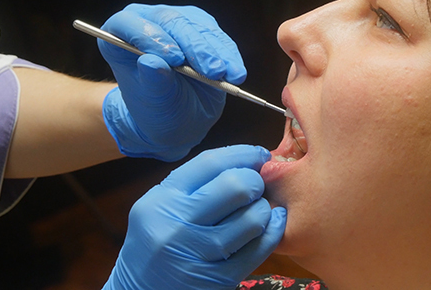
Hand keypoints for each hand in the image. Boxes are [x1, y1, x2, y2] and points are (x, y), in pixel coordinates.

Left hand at [98, 4, 245, 160]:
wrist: (179, 118)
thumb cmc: (158, 111)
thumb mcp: (154, 104)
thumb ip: (152, 84)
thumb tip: (151, 62)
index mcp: (121, 36)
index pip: (128, 24)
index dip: (150, 36)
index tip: (174, 59)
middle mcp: (148, 22)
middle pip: (171, 21)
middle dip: (195, 47)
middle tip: (212, 71)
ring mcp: (177, 22)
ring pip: (199, 27)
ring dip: (217, 52)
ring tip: (229, 75)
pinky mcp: (202, 28)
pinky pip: (219, 37)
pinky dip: (229, 55)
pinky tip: (236, 73)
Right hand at [103, 145, 286, 289]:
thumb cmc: (157, 242)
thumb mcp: (160, 208)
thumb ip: (194, 185)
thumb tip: (245, 161)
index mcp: (162, 200)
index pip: (210, 163)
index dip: (242, 154)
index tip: (259, 155)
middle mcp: (176, 226)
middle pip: (234, 187)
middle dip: (255, 181)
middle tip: (258, 185)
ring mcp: (197, 255)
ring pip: (251, 220)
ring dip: (265, 209)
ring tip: (262, 208)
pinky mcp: (216, 279)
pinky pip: (257, 250)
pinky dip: (272, 233)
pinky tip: (273, 225)